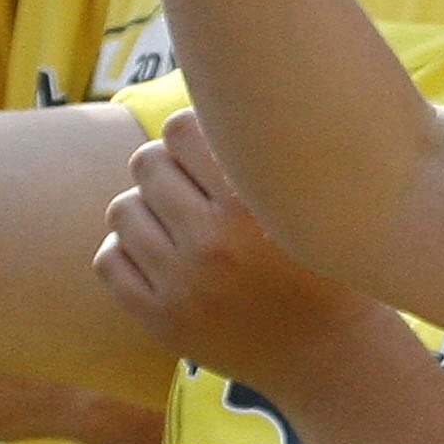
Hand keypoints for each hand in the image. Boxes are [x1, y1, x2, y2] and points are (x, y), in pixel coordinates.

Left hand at [94, 105, 371, 392]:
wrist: (333, 358)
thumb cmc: (327, 265)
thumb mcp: (311, 202)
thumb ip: (264, 152)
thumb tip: (214, 84)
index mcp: (253, 205)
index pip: (182, 128)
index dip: (194, 133)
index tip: (215, 154)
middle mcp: (214, 243)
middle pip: (147, 164)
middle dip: (167, 170)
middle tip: (197, 192)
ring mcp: (182, 285)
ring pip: (122, 210)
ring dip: (147, 212)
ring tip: (182, 229)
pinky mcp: (161, 321)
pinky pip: (109, 260)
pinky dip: (128, 253)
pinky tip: (165, 261)